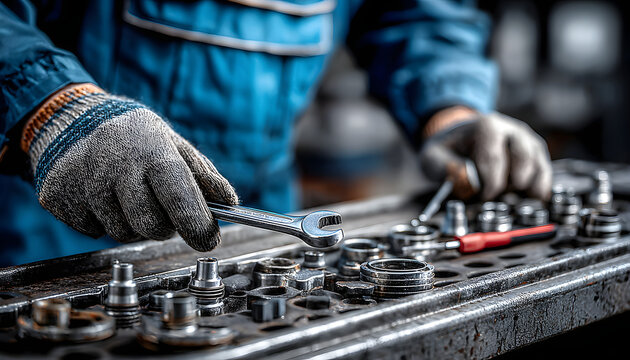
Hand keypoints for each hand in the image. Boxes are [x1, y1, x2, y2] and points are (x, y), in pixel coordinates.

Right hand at [22, 84, 237, 250]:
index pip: (179, 194)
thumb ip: (204, 175)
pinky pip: (94, 231)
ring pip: (123, 233)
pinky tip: (101, 195)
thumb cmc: (134, 137)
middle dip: (164, 226)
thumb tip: (231, 203)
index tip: (209, 240)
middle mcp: (116, 166)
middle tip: (162, 209)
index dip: (197, 223)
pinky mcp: (58, 199)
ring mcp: (83, 183)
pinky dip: (104, 220)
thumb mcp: (173, 144)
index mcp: (150, 150)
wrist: (72, 120)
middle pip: (151, 225)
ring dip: (133, 223)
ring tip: (128, 194)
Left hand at [419, 107, 551, 199]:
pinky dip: (540, 188)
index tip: (484, 195)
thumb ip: (446, 168)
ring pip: (538, 165)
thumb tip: (468, 181)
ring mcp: (527, 142)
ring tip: (513, 198)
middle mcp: (512, 130)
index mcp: (487, 126)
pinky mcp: (536, 155)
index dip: (490, 180)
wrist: (461, 138)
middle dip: (510, 183)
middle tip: (498, 197)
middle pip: (522, 158)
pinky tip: (531, 199)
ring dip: (526, 186)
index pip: (494, 155)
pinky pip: (545, 172)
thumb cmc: (449, 149)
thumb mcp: (434, 156)